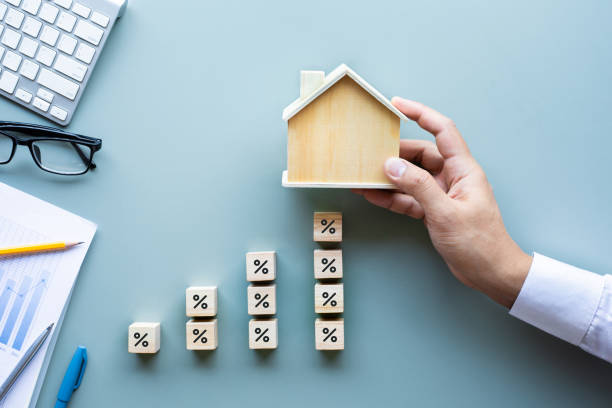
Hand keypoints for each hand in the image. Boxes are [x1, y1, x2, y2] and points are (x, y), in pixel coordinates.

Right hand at [354, 98, 531, 307]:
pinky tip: (373, 195)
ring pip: (411, 177)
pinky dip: (391, 197)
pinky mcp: (433, 211)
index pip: (442, 131)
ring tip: (364, 175)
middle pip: (421, 154)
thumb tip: (392, 165)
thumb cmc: (479, 243)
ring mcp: (442, 195)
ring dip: (389, 177)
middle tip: (370, 151)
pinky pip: (408, 198)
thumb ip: (418, 187)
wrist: (490, 273)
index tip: (397, 105)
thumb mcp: (445, 213)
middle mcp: (452, 178)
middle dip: (396, 152)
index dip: (421, 114)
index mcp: (464, 170)